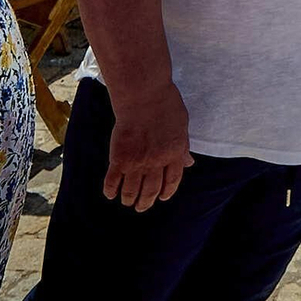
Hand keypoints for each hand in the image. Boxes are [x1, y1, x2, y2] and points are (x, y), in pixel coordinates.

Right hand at [105, 81, 192, 211]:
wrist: (143, 94)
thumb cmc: (165, 104)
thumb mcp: (182, 125)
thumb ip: (183, 147)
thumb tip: (188, 163)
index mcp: (175, 153)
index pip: (172, 181)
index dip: (166, 192)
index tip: (161, 197)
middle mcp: (157, 161)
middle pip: (151, 190)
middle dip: (146, 202)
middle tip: (141, 206)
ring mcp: (137, 162)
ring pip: (132, 190)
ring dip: (129, 199)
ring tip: (128, 201)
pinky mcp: (119, 158)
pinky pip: (113, 181)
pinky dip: (111, 191)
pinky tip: (111, 193)